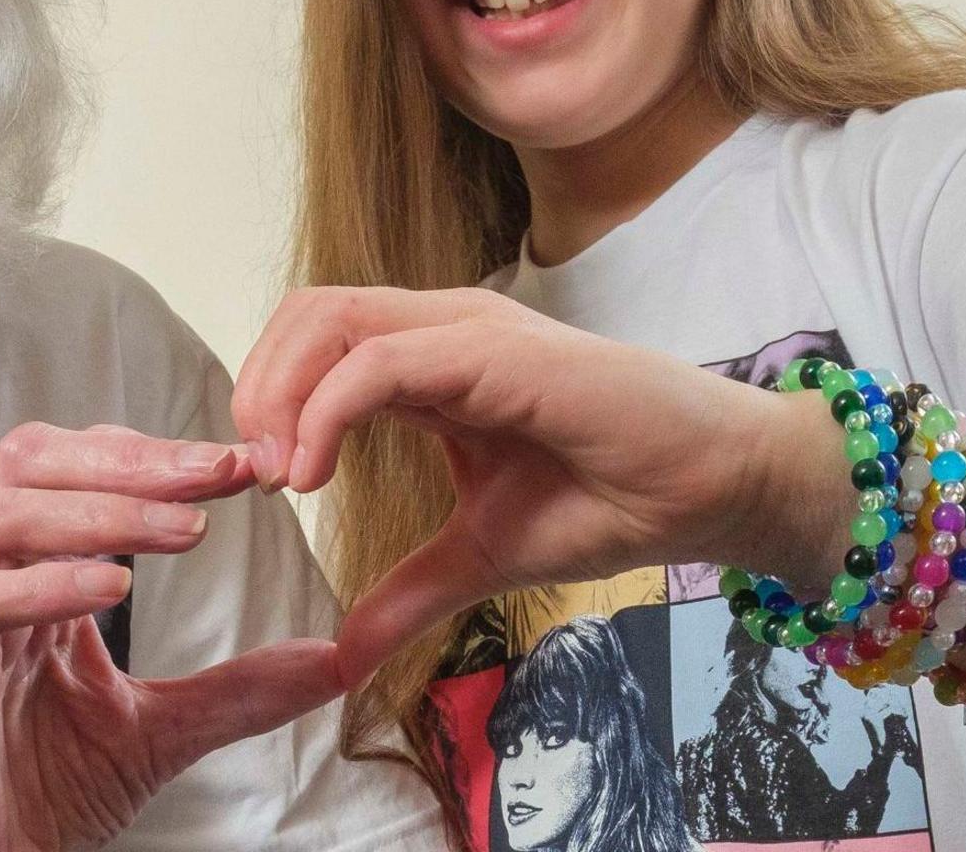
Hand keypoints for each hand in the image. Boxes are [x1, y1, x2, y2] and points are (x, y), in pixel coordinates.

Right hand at [0, 423, 346, 851]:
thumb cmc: (48, 792)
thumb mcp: (163, 731)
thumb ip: (240, 691)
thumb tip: (339, 661)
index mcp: (39, 573)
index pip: (88, 471)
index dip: (162, 457)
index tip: (249, 466)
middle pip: (33, 460)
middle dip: (130, 458)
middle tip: (219, 471)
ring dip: (97, 510)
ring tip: (184, 531)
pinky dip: (38, 586)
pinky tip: (111, 589)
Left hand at [230, 287, 846, 684]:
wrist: (714, 490)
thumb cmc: (616, 499)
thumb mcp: (484, 554)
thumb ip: (411, 589)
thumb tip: (344, 652)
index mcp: (435, 359)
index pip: (320, 338)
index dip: (271, 396)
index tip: (262, 480)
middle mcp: (446, 327)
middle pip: (310, 313)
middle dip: (259, 384)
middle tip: (251, 470)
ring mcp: (472, 330)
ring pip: (332, 318)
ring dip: (280, 391)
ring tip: (277, 470)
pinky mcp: (498, 352)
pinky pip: (382, 362)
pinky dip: (326, 410)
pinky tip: (313, 471)